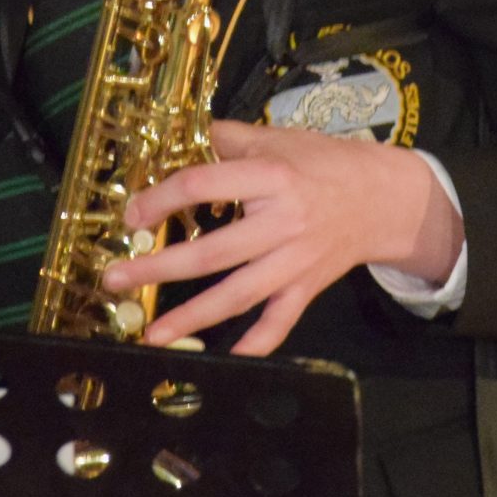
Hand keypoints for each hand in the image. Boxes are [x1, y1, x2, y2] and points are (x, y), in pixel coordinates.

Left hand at [99, 119, 463, 354]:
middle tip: (115, 278)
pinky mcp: (306, 287)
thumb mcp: (276, 138)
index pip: (203, 186)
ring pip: (236, 295)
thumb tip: (176, 137)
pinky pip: (279, 323)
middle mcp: (281, 223)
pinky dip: (255, 345)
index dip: (161, 200)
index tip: (131, 215)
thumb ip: (226, 139)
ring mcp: (294, 262)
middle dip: (158, 268)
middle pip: (211, 252)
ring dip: (190, 317)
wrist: (381, 197)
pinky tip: (224, 359)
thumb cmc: (321, 162)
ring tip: (150, 333)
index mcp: (270, 177)